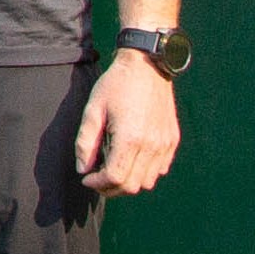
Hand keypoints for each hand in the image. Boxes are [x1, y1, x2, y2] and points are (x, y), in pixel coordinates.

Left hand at [75, 51, 180, 196]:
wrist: (147, 65)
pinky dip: (145, 172)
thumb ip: (85, 142)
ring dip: (128, 182)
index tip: (87, 177)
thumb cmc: (116, 85)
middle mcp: (151, 145)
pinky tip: (132, 159)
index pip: (114, 178)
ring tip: (114, 169)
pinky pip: (160, 170)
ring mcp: (164, 144)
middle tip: (97, 177)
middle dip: (110, 188)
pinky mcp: (172, 140)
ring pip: (147, 182)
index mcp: (130, 138)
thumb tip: (83, 169)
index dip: (97, 184)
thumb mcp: (93, 109)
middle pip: (131, 186)